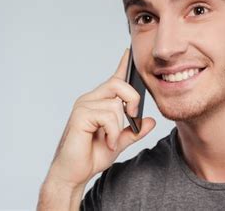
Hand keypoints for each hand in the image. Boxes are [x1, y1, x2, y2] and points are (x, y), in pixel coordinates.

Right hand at [43, 48, 155, 190]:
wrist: (74, 173)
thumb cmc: (91, 156)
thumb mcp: (119, 142)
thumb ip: (134, 131)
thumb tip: (150, 121)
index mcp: (99, 102)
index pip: (113, 79)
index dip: (123, 65)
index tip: (129, 51)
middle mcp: (90, 99)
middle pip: (118, 84)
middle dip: (132, 100)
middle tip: (132, 118)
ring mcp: (84, 105)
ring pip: (116, 104)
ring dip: (118, 128)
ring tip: (110, 141)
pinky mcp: (80, 115)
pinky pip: (108, 116)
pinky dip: (113, 133)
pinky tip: (107, 142)